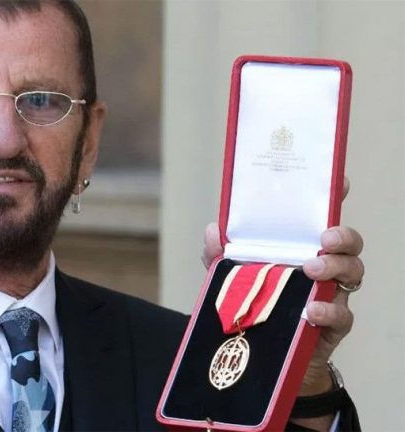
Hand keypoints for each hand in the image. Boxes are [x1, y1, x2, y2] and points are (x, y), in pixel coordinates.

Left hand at [201, 178, 362, 394]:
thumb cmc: (252, 305)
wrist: (257, 355)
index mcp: (300, 249)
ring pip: (353, 273)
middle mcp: (322, 267)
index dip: (334, 199)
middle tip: (323, 240)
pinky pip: (343, 316)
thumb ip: (219, 255)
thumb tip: (214, 230)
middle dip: (342, 236)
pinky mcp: (332, 326)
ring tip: (311, 270)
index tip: (341, 183)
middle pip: (348, 244)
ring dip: (335, 268)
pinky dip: (328, 310)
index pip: (322, 219)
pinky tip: (312, 310)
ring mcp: (331, 294)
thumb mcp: (230, 277)